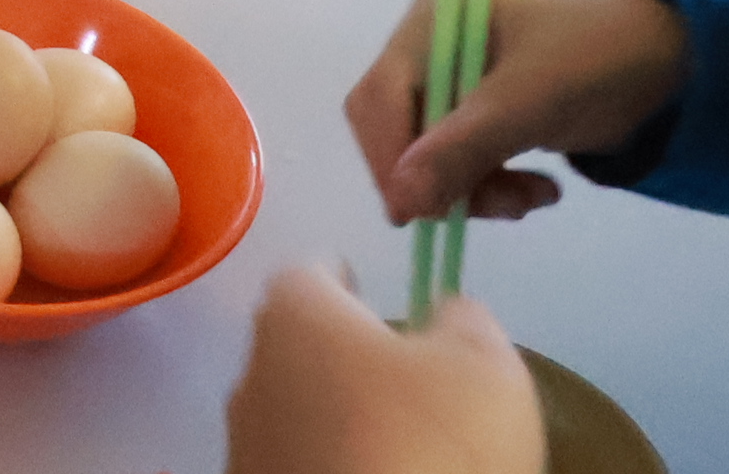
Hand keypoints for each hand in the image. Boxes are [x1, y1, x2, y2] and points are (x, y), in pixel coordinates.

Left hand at [223, 266, 542, 473]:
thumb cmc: (432, 445)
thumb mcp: (484, 368)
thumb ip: (464, 320)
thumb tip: (446, 312)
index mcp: (295, 316)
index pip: (310, 273)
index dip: (346, 281)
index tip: (371, 298)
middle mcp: (251, 372)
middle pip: (296, 345)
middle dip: (341, 356)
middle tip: (400, 381)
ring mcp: (243, 442)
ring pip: (291, 410)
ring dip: (331, 417)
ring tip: (394, 444)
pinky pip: (293, 462)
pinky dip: (325, 463)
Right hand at [345, 0, 690, 224]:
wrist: (681, 61)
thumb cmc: (604, 59)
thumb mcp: (534, 100)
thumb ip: (465, 148)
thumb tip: (400, 203)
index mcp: (437, 14)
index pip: (380, 94)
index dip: (389, 156)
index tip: (414, 215)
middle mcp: (437, 39)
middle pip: (398, 124)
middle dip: (437, 175)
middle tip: (490, 209)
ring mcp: (461, 75)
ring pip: (430, 150)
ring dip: (472, 187)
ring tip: (529, 200)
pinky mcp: (487, 108)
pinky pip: (463, 159)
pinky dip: (493, 184)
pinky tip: (540, 191)